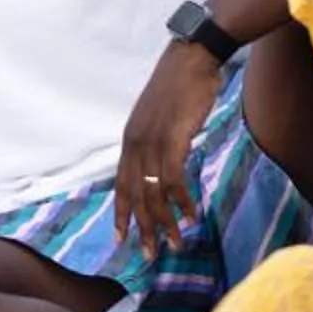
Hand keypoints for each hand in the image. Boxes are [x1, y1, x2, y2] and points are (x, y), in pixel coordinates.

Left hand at [113, 43, 221, 261]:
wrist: (192, 57)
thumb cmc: (181, 85)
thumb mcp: (160, 117)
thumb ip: (158, 141)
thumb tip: (164, 163)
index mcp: (130, 139)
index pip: (121, 184)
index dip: (121, 213)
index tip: (120, 238)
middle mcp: (136, 143)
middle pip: (134, 195)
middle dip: (140, 229)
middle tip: (147, 255)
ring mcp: (153, 142)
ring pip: (153, 194)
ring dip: (164, 223)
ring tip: (175, 245)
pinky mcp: (173, 140)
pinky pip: (173, 181)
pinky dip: (181, 202)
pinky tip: (190, 217)